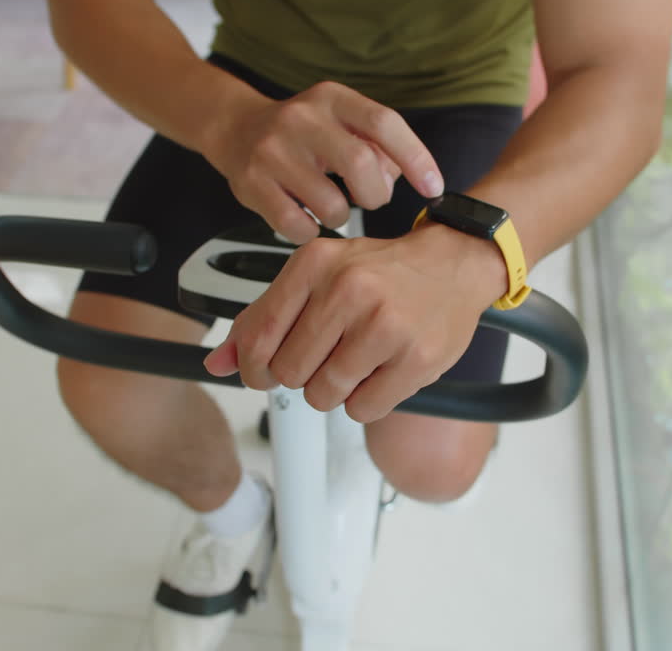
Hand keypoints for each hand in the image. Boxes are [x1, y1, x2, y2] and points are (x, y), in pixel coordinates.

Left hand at [203, 224, 508, 422]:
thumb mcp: (317, 277)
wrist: (454, 264)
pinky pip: (362, 409)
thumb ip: (263, 318)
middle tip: (327, 357)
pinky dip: (365, 401)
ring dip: (334, 391)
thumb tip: (218, 365)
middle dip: (302, 376)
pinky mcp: (416, 358)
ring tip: (356, 362)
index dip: (254, 369)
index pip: (258, 338)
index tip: (264, 373)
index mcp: (315, 263)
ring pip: (324, 395)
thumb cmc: (381, 273)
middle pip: (289, 373)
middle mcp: (348, 289)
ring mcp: (385, 324)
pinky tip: (380, 373)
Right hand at [207, 81, 444, 244]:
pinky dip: (310, 230)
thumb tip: (401, 177)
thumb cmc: (302, 133)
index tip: (433, 187)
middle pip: (361, 164)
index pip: (384, 123)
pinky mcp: (252, 184)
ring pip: (331, 205)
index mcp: (331, 98)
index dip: (416, 158)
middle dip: (376, 195)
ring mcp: (273, 151)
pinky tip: (305, 217)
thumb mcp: (340, 121)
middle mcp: (301, 119)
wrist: (236, 129)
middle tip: (370, 199)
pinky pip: (298, 226)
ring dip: (341, 217)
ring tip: (331, 205)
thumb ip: (377, 145)